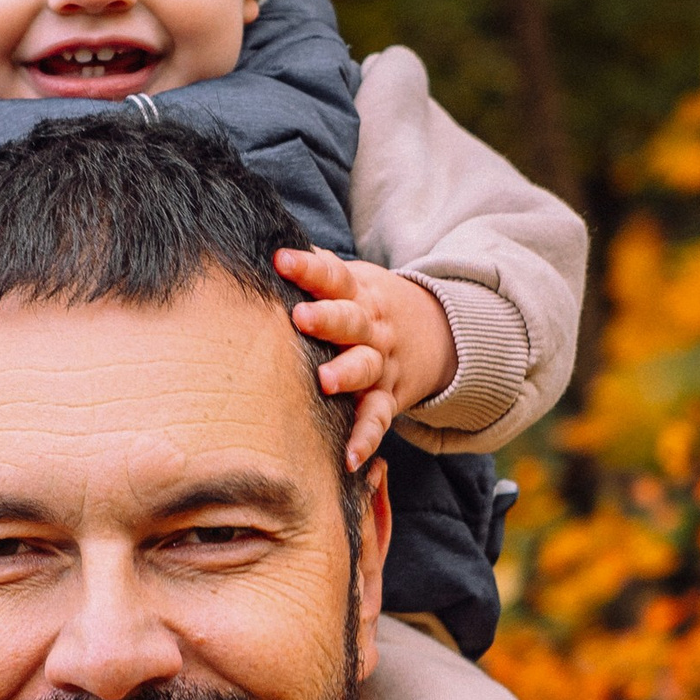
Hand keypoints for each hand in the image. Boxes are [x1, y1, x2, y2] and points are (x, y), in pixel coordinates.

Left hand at [274, 248, 457, 468]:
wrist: (433, 332)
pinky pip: (378, 419)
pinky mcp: (387, 398)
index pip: (333, 277)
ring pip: (365, 368)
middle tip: (302, 317)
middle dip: (328, 319)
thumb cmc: (365, 305)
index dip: (308, 268)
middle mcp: (371, 328)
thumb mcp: (351, 281)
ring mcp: (381, 364)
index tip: (281, 260)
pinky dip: (366, 439)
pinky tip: (350, 458)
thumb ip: (317, 271)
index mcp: (358, 293)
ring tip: (326, 382)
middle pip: (351, 320)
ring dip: (347, 374)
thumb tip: (267, 241)